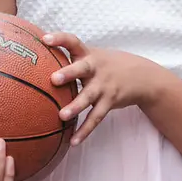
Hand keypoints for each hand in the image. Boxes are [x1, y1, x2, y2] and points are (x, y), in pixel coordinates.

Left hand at [44, 32, 159, 144]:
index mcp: (89, 54)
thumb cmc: (108, 65)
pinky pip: (96, 118)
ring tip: (62, 115)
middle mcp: (96, 68)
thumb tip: (39, 60)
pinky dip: (85, 130)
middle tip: (54, 79)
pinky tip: (73, 141)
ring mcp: (104, 85)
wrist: (142, 76)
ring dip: (76, 106)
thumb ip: (71, 58)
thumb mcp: (94, 55)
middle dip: (68, 73)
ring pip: (89, 96)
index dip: (59, 39)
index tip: (44, 39)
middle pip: (82, 68)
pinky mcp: (109, 101)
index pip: (73, 42)